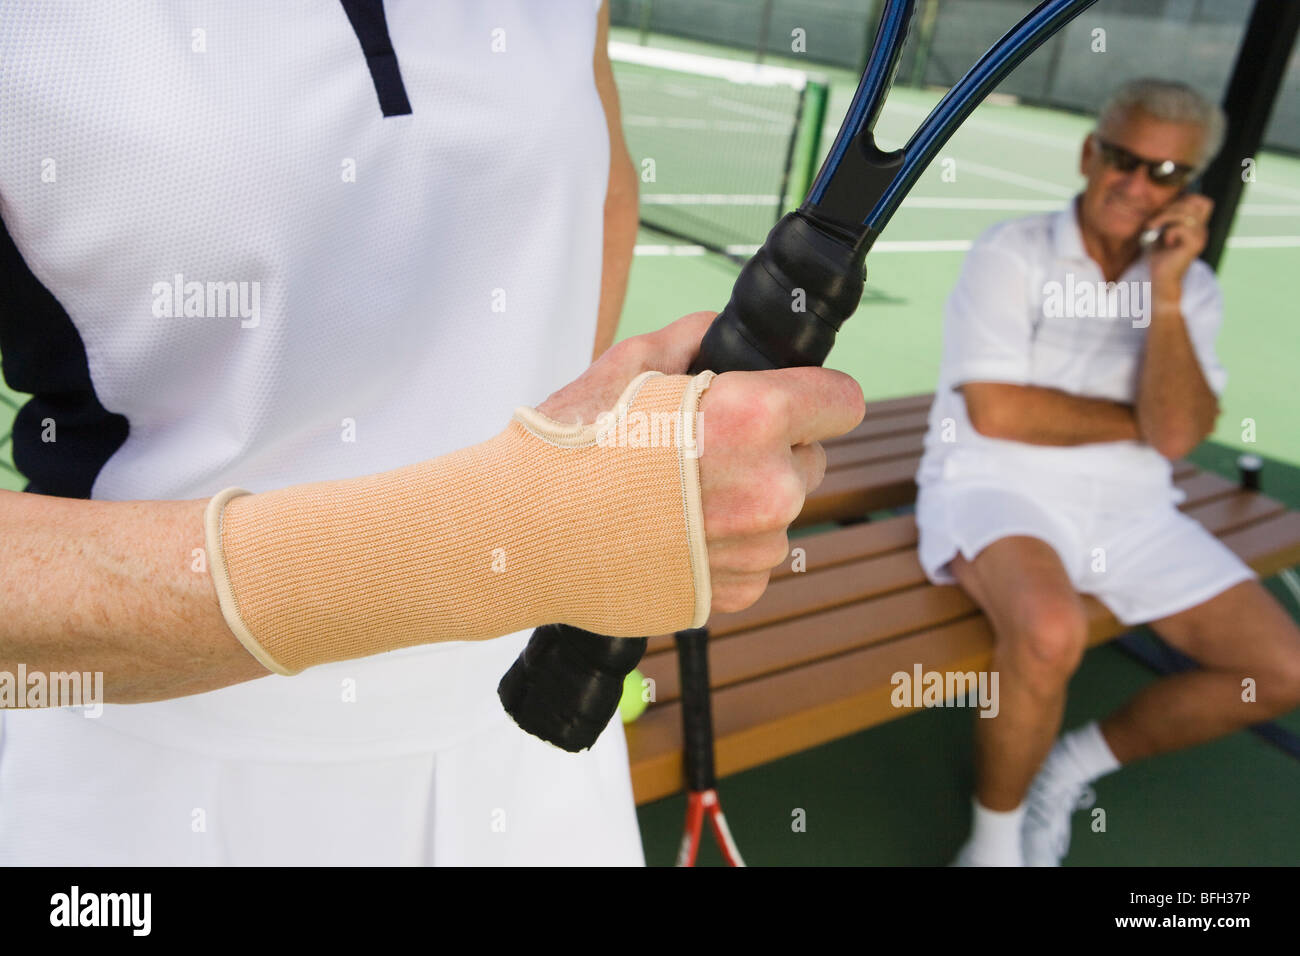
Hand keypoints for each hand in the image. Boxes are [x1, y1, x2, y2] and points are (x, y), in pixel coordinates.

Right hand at [536, 311, 866, 615]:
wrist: (521, 535)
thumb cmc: (569, 447)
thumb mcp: (628, 363)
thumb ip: (694, 338)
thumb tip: (723, 335)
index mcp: (755, 419)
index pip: (843, 403)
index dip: (815, 396)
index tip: (789, 400)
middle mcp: (771, 490)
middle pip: (809, 460)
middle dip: (771, 451)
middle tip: (702, 450)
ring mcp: (755, 549)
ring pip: (778, 515)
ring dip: (745, 504)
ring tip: (673, 498)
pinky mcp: (733, 594)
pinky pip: (750, 560)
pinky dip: (723, 549)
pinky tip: (669, 535)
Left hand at [1145, 193, 1213, 290]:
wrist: (1161, 278)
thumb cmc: (1160, 256)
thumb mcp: (1163, 232)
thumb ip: (1169, 217)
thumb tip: (1166, 201)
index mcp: (1196, 226)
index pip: (1203, 202)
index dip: (1186, 199)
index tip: (1167, 210)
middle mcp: (1202, 230)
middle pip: (1194, 204)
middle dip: (1171, 207)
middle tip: (1154, 222)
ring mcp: (1200, 237)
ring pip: (1186, 215)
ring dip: (1166, 217)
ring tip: (1154, 228)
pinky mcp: (1194, 245)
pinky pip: (1182, 228)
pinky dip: (1170, 231)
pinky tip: (1166, 241)